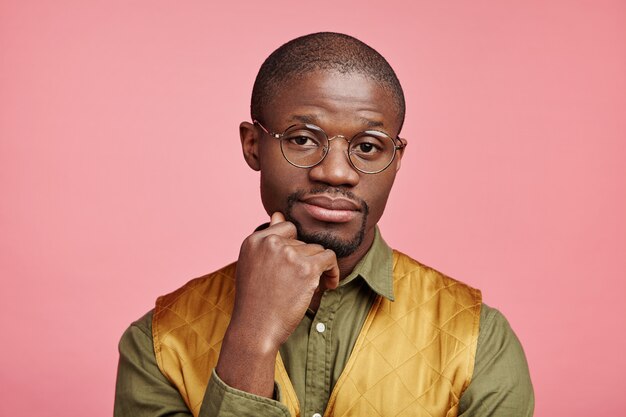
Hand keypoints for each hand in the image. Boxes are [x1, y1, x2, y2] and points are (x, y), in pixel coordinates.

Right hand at [215, 212, 338, 396]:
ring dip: (318, 268)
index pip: (286, 228)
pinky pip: (330, 258)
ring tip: (310, 288)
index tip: (294, 266)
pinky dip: (333, 271)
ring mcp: (289, 254)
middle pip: (303, 241)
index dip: (294, 247)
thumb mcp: (253, 265)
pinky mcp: (307, 268)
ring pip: (317, 250)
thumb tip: (278, 214)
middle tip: (300, 283)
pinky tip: (328, 285)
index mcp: (254, 240)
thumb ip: (267, 241)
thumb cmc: (255, 302)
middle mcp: (271, 242)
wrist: (255, 330)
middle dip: (306, 261)